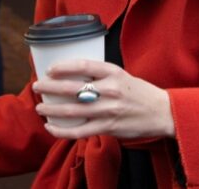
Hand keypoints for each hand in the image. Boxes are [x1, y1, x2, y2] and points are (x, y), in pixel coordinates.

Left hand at [32, 59, 174, 140]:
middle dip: (50, 88)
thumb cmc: (138, 92)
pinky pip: (80, 131)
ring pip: (73, 111)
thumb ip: (99, 74)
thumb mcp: (121, 75)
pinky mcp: (108, 127)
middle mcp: (110, 90)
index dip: (63, 67)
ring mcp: (108, 110)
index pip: (83, 65)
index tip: (49, 69)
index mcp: (113, 72)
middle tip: (37, 86)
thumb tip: (71, 73)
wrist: (162, 112)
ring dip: (52, 110)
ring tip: (40, 108)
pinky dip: (62, 130)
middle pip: (72, 88)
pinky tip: (51, 127)